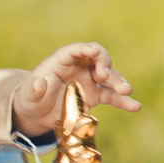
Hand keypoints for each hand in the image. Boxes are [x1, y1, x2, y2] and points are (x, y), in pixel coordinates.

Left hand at [12, 42, 140, 137]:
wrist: (36, 113)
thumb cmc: (30, 99)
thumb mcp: (28, 96)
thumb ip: (34, 89)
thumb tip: (39, 83)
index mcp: (60, 61)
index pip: (75, 50)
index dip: (86, 49)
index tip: (95, 51)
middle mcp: (78, 67)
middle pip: (97, 59)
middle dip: (104, 64)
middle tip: (106, 75)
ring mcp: (89, 80)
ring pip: (108, 76)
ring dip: (118, 82)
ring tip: (126, 91)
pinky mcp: (95, 94)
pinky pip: (112, 96)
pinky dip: (123, 101)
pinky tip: (134, 106)